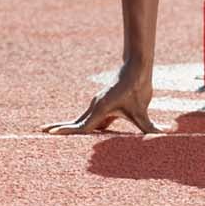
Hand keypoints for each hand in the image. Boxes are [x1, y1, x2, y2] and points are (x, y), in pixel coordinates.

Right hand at [44, 64, 160, 134]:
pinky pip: (91, 119)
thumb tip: (163, 137)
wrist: (137, 68)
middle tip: (41, 132)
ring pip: (81, 120)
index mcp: (101, 109)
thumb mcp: (142, 111)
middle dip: (60, 128)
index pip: (82, 126)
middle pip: (75, 122)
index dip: (67, 131)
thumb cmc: (138, 88)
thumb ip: (148, 127)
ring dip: (69, 127)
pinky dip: (81, 125)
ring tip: (51, 132)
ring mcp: (98, 106)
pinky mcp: (104, 105)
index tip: (51, 134)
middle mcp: (96, 107)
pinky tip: (78, 131)